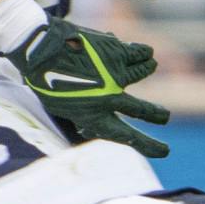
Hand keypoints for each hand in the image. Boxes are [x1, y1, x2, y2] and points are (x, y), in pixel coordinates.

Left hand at [10, 17, 169, 157]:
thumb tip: (90, 125)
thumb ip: (83, 114)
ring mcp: (115, 76)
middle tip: (164, 117)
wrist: (39, 51)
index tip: (164, 151)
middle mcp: (108, 99)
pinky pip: (140, 54)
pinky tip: (146, 52)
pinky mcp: (117, 54)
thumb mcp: (62, 105)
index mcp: (94, 117)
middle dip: (156, 114)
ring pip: (144, 73)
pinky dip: (144, 52)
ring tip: (151, 65)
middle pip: (142, 110)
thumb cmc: (43, 79)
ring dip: (147, 68)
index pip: (125, 136)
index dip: (147, 145)